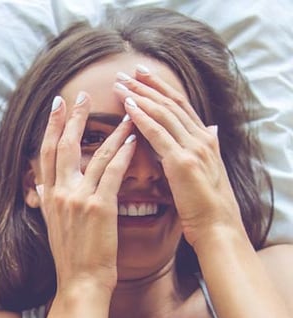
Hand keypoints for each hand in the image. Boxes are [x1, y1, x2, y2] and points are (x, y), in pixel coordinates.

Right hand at [37, 92, 135, 295]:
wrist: (80, 282)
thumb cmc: (71, 258)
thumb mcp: (52, 227)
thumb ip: (48, 203)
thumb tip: (40, 187)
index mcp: (49, 198)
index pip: (46, 154)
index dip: (52, 127)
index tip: (58, 106)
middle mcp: (60, 194)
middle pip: (64, 146)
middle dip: (73, 118)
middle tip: (81, 95)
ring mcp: (78, 199)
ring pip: (93, 155)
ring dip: (110, 131)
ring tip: (124, 112)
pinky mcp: (99, 207)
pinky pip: (112, 173)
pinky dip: (122, 153)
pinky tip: (133, 139)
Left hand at [114, 66, 244, 250]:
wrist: (217, 226)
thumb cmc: (206, 207)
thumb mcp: (203, 173)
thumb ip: (199, 151)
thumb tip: (205, 132)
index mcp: (204, 140)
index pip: (180, 106)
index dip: (161, 88)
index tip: (143, 75)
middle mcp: (201, 138)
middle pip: (171, 103)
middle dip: (148, 85)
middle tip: (127, 71)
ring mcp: (193, 148)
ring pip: (164, 113)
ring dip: (140, 96)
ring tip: (121, 84)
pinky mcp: (182, 162)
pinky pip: (159, 134)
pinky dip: (143, 118)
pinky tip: (128, 107)